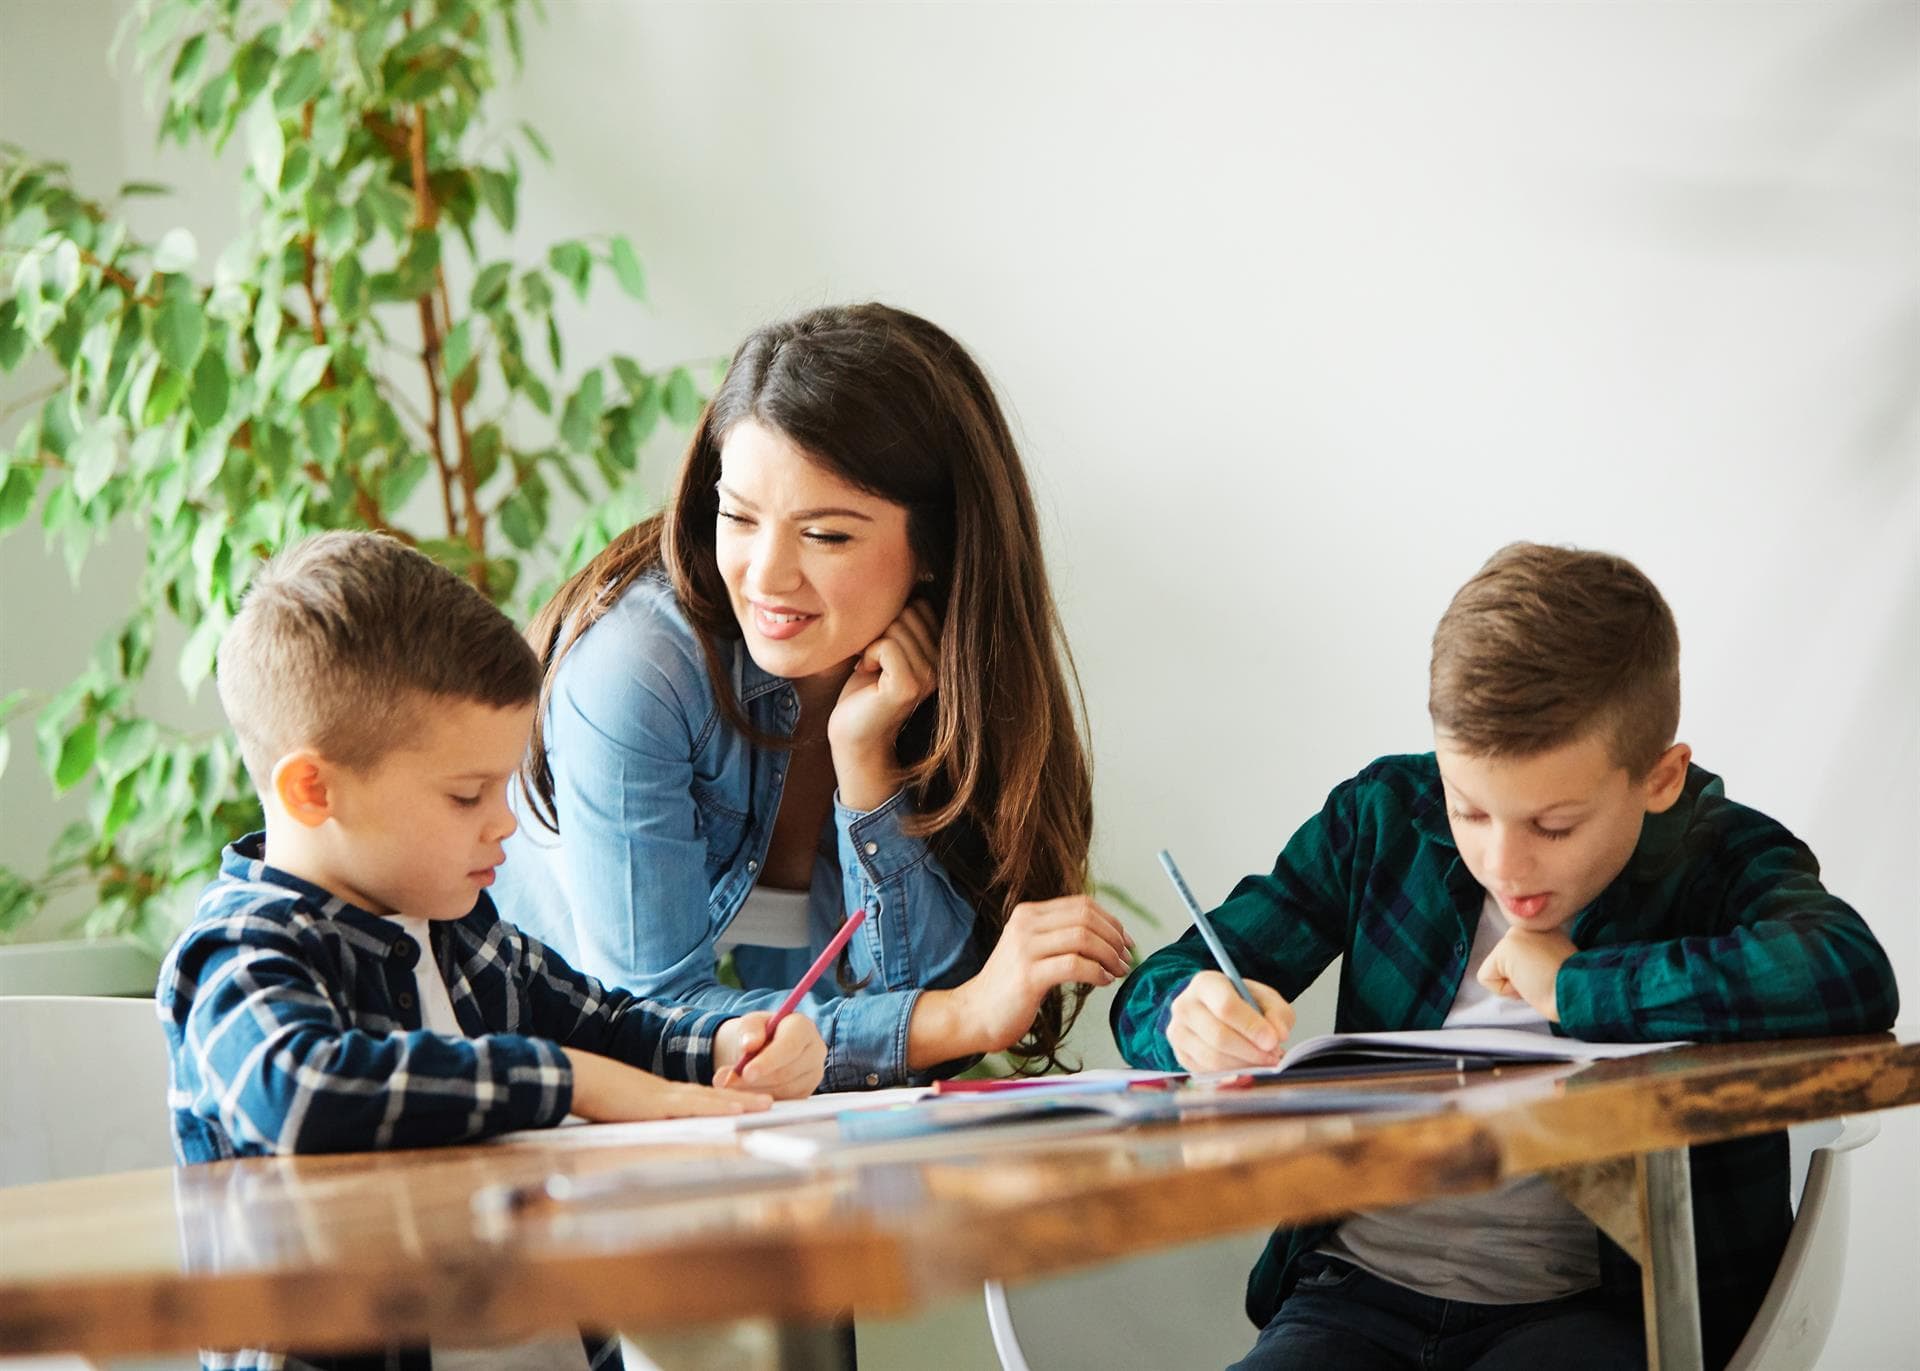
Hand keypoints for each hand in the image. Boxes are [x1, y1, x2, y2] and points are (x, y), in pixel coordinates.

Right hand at [562, 1048, 770, 1120]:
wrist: (578, 1078)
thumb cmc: (593, 1094)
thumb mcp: (621, 1109)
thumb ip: (637, 1116)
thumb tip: (643, 1126)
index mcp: (659, 1096)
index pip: (699, 1099)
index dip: (723, 1101)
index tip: (744, 1104)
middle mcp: (667, 1094)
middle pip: (712, 1096)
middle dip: (742, 1099)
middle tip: (770, 1102)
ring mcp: (664, 1097)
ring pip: (710, 1100)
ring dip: (740, 1102)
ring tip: (766, 1105)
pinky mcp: (658, 1105)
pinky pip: (695, 1107)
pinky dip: (718, 1108)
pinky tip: (737, 1111)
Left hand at [713, 1011, 826, 1098]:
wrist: (766, 1047)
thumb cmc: (760, 1032)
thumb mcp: (751, 1024)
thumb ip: (749, 1030)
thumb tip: (749, 1044)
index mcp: (804, 1027)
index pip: (790, 1046)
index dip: (768, 1061)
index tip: (747, 1072)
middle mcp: (815, 1051)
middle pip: (786, 1072)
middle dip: (756, 1080)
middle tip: (729, 1083)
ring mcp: (813, 1074)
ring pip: (784, 1090)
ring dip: (755, 1092)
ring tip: (731, 1087)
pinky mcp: (806, 1092)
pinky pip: (784, 1101)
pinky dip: (761, 1099)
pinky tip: (744, 1094)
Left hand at [828, 600, 939, 810]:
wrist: (853, 735)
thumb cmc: (864, 689)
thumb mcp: (887, 647)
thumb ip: (901, 622)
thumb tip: (907, 581)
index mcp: (942, 651)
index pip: (920, 605)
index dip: (891, 618)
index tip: (881, 647)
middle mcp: (943, 663)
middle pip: (909, 612)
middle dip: (882, 629)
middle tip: (873, 658)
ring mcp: (929, 676)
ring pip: (896, 626)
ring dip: (873, 643)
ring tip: (871, 667)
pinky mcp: (909, 687)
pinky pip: (887, 645)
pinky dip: (869, 654)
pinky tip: (867, 672)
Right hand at [907, 895, 1133, 1066]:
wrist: (974, 1014)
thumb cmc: (1009, 987)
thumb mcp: (1032, 950)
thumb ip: (1059, 937)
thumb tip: (1105, 937)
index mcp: (1028, 913)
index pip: (1081, 904)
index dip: (1110, 920)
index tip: (1125, 941)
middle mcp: (1025, 924)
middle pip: (1086, 917)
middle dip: (1114, 937)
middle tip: (1126, 958)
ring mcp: (1025, 948)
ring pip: (1083, 937)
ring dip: (1109, 955)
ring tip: (1118, 971)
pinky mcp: (1029, 975)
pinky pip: (1074, 965)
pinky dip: (1096, 972)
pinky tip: (1103, 981)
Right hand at [1166, 971, 1295, 1072]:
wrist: (1212, 1009)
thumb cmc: (1240, 1001)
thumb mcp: (1264, 997)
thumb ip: (1277, 1012)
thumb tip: (1278, 1035)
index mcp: (1205, 984)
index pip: (1226, 1007)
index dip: (1251, 1026)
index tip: (1273, 1040)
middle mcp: (1185, 1006)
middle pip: (1219, 1036)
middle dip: (1251, 1051)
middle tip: (1273, 1057)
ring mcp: (1178, 1032)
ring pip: (1213, 1058)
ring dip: (1244, 1065)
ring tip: (1264, 1062)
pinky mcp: (1180, 1055)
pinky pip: (1208, 1071)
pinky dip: (1232, 1073)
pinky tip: (1247, 1066)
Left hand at [1476, 927, 1576, 1021]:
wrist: (1580, 993)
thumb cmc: (1571, 988)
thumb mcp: (1554, 965)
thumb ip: (1536, 960)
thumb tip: (1520, 971)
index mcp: (1543, 929)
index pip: (1516, 957)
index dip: (1528, 976)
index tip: (1550, 976)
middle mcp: (1528, 926)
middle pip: (1502, 962)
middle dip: (1518, 979)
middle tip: (1543, 979)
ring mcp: (1516, 933)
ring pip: (1494, 970)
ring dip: (1512, 985)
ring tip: (1538, 981)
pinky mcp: (1506, 947)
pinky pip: (1486, 978)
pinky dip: (1504, 990)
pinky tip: (1528, 983)